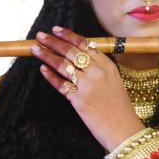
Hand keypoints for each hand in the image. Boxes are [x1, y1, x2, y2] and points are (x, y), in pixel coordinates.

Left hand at [33, 26, 145, 150]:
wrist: (124, 129)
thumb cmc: (119, 108)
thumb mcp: (114, 81)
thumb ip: (99, 68)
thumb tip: (78, 59)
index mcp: (107, 65)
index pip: (85, 44)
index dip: (68, 36)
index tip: (56, 30)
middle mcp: (98, 71)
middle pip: (71, 51)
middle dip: (53, 42)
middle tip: (40, 36)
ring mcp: (88, 85)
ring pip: (63, 65)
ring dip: (46, 55)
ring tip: (35, 49)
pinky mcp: (79, 99)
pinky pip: (60, 84)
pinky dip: (50, 76)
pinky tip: (42, 70)